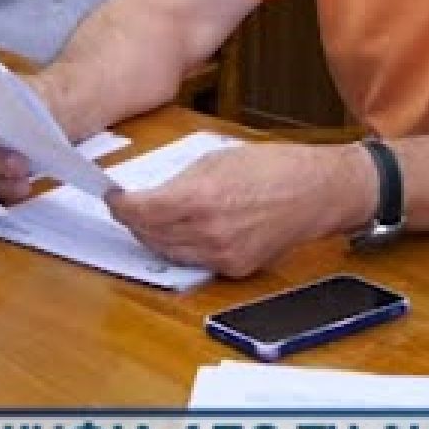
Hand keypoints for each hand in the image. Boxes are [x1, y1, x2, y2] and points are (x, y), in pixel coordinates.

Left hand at [105, 142, 367, 278]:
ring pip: (169, 252)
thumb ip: (179, 180)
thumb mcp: (216, 160)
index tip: (113, 198)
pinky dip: (182, 248)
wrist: (316, 193)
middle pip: (150, 234)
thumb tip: (151, 194)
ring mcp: (222, 255)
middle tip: (126, 209)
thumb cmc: (273, 168)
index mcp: (200, 197)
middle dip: (134, 221)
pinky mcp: (235, 269)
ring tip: (148, 221)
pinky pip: (195, 261)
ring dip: (153, 237)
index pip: (141, 210)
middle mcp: (208, 232)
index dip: (120, 205)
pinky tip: (180, 233)